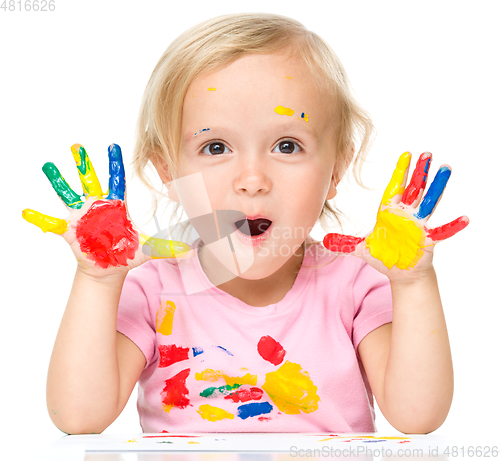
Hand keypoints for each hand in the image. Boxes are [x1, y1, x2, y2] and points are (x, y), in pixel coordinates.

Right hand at [22, 143, 190, 277]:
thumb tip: (193, 250)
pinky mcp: (69, 231)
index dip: (115, 164)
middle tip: (77, 145)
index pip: (116, 180)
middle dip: (84, 164)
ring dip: (58, 180)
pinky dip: (39, 219)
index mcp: (116, 205)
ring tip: (48, 165)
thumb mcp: (147, 251)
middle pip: (90, 180)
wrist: (109, 269)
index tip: (113, 146)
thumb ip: (167, 248)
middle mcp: (97, 205)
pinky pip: (52, 224)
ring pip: (68, 194)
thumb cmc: (126, 254)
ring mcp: (81, 216)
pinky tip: (26, 211)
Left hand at [323, 152, 468, 280]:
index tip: (407, 154)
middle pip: (414, 190)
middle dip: (419, 172)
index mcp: (390, 213)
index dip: (401, 172)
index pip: (396, 188)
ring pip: (429, 203)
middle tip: (426, 154)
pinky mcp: (427, 240)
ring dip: (437, 187)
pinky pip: (442, 232)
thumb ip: (344, 243)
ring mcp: (418, 226)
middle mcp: (406, 215)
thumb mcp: (361, 249)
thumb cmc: (384, 257)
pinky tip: (465, 219)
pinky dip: (452, 226)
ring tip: (446, 170)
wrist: (400, 273)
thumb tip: (323, 240)